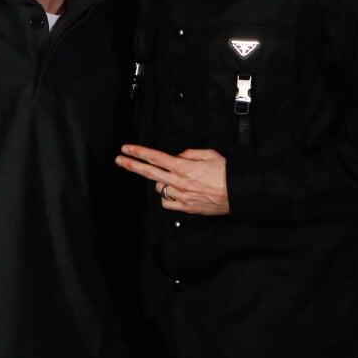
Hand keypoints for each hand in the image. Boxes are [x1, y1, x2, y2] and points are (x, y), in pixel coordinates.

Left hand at [115, 144, 229, 215]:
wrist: (238, 193)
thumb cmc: (226, 172)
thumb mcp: (209, 154)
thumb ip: (189, 154)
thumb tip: (177, 157)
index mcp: (183, 166)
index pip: (155, 157)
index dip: (139, 152)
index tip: (127, 149)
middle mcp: (179, 181)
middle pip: (149, 172)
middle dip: (132, 165)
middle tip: (119, 160)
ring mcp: (181, 196)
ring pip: (158, 187)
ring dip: (160, 181)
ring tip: (171, 178)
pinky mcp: (185, 208)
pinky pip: (167, 202)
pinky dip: (166, 196)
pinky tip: (173, 191)